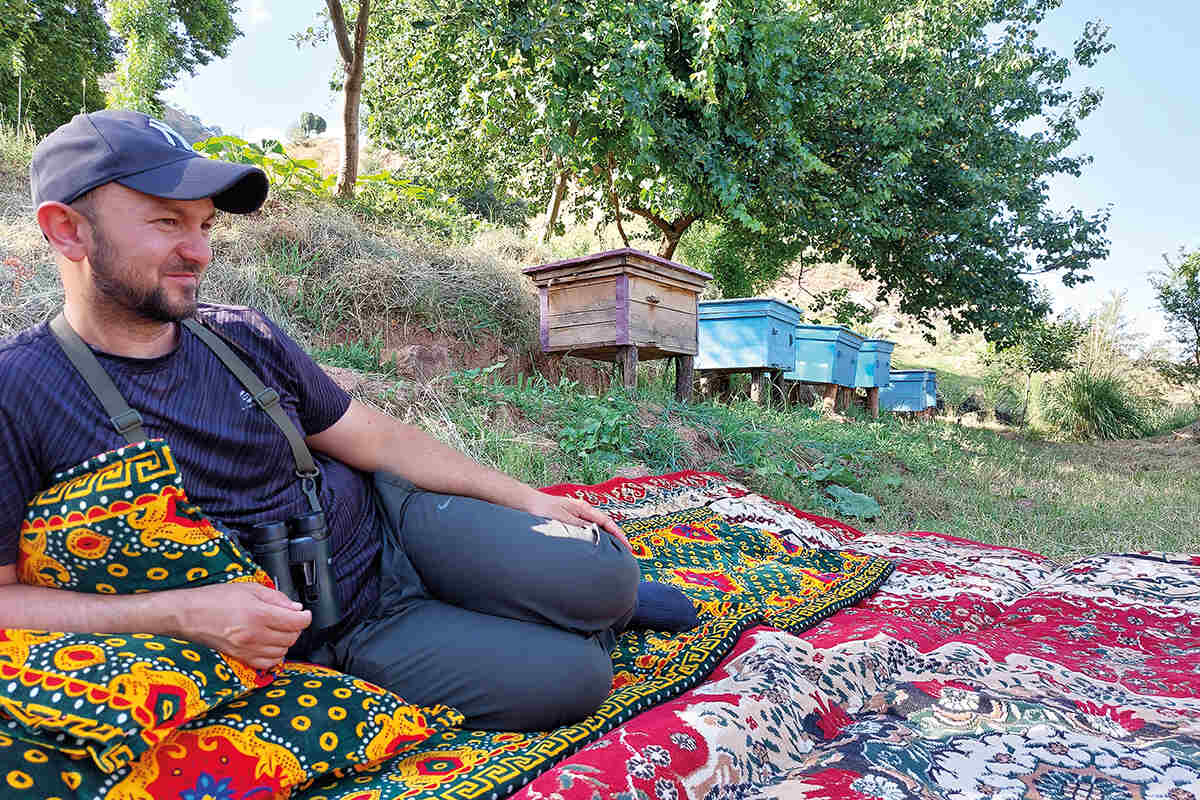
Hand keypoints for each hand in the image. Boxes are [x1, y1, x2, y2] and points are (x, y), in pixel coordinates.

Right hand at [175, 582, 311, 669]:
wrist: (189, 615)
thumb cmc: (215, 599)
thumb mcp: (249, 588)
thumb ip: (276, 598)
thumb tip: (295, 608)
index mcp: (259, 614)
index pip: (296, 622)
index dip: (306, 617)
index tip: (305, 613)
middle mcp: (255, 635)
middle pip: (291, 638)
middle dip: (295, 628)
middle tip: (290, 618)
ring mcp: (247, 649)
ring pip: (282, 652)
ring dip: (286, 641)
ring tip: (278, 630)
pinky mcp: (240, 658)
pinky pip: (267, 663)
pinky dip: (274, 655)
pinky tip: (270, 644)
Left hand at [523, 490, 630, 551]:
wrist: (529, 504)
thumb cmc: (544, 509)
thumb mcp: (562, 519)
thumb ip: (578, 526)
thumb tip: (594, 535)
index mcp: (584, 508)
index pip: (607, 522)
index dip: (619, 535)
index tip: (628, 546)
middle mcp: (583, 512)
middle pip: (605, 526)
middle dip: (616, 538)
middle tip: (625, 553)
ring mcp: (578, 517)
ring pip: (596, 529)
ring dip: (605, 539)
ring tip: (613, 553)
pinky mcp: (571, 522)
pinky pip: (587, 532)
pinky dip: (594, 539)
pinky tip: (594, 548)